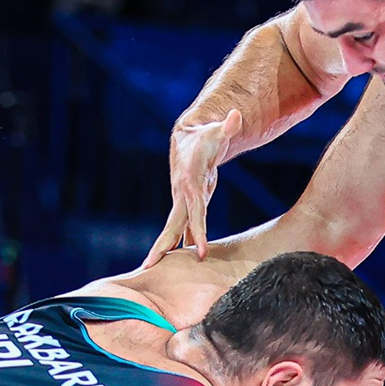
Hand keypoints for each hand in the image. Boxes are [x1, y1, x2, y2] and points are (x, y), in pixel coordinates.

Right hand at [143, 109, 241, 267]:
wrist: (188, 141)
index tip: (199, 252)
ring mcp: (182, 202)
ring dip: (163, 250)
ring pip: (172, 230)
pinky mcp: (186, 206)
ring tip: (149, 270)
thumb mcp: (217, 131)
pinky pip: (181, 228)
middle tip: (149, 266)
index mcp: (190, 183)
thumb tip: (235, 115)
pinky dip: (178, 244)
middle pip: (172, 225)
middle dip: (162, 246)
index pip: (194, 212)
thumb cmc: (205, 137)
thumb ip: (227, 126)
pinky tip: (176, 262)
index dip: (197, 231)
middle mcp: (182, 196)